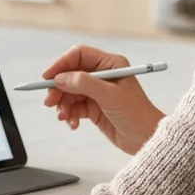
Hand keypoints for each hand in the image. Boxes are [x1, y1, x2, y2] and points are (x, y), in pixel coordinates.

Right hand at [43, 44, 163, 155]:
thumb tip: (61, 78)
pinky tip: (73, 123)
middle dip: (59, 88)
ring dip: (63, 104)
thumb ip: (84, 84)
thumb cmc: (137, 114)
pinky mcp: (94, 108)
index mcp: (110, 64)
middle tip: (50, 102)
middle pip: (70, 75)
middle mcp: (102, 75)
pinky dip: (70, 114)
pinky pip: (74, 107)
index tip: (47, 77)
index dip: (61, 64)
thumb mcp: (110, 96)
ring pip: (70, 92)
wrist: (147, 139)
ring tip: (64, 117)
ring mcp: (97, 92)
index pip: (78, 56)